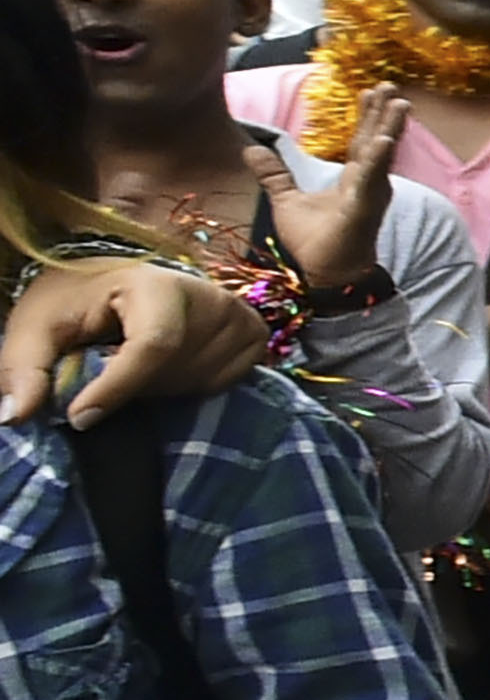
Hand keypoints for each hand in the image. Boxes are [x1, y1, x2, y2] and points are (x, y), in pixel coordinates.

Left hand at [1, 260, 272, 425]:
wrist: (118, 282)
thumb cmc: (76, 301)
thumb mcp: (37, 327)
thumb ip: (24, 369)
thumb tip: (14, 416)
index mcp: (158, 283)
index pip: (153, 346)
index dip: (117, 388)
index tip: (78, 418)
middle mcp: (211, 297)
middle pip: (176, 371)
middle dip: (134, 388)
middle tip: (104, 373)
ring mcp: (240, 316)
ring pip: (201, 382)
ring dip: (162, 389)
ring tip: (135, 369)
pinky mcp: (255, 335)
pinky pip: (226, 384)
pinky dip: (193, 387)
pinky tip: (169, 369)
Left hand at [266, 94, 403, 298]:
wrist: (326, 274)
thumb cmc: (315, 241)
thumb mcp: (286, 200)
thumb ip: (274, 175)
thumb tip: (250, 150)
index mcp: (354, 180)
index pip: (362, 141)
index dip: (367, 117)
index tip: (371, 92)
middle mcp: (368, 184)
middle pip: (376, 140)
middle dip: (384, 113)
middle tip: (391, 85)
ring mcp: (369, 195)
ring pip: (381, 154)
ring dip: (390, 127)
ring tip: (399, 103)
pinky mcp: (364, 208)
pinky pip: (372, 179)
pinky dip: (378, 158)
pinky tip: (384, 139)